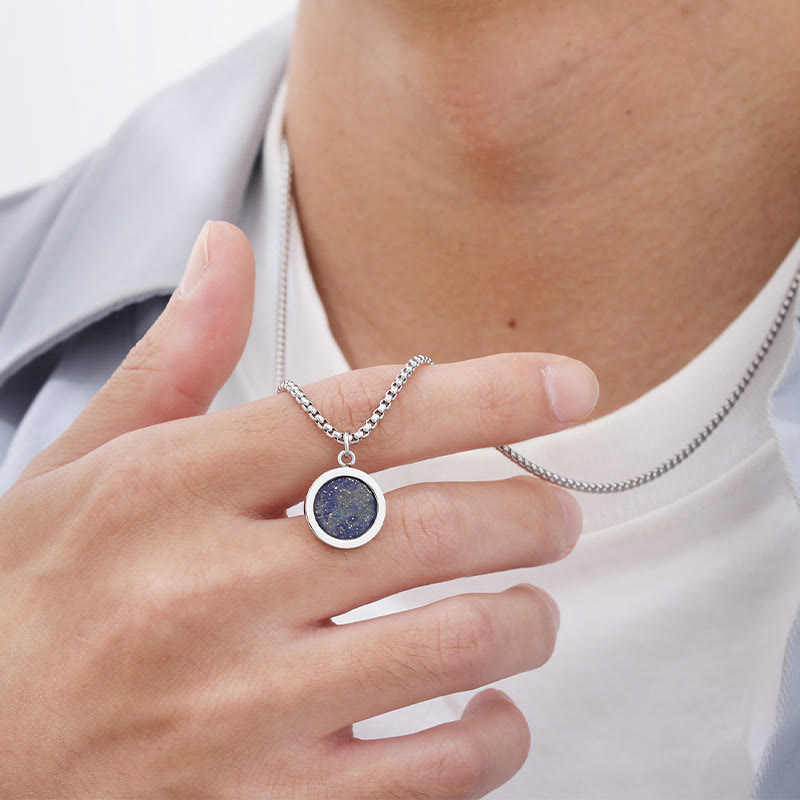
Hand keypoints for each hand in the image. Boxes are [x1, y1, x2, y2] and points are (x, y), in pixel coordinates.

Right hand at [0, 221, 594, 798]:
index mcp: (168, 488)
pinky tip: (489, 712)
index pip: (363, 413)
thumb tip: (223, 246)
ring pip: (451, 642)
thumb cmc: (22, 607)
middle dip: (528, 512)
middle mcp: (206, 590)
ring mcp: (237, 710)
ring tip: (531, 608)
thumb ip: (175, 359)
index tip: (569, 388)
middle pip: (429, 524)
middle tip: (555, 513)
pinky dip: (492, 736)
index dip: (488, 394)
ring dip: (526, 619)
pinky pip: (430, 773)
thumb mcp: (81, 469)